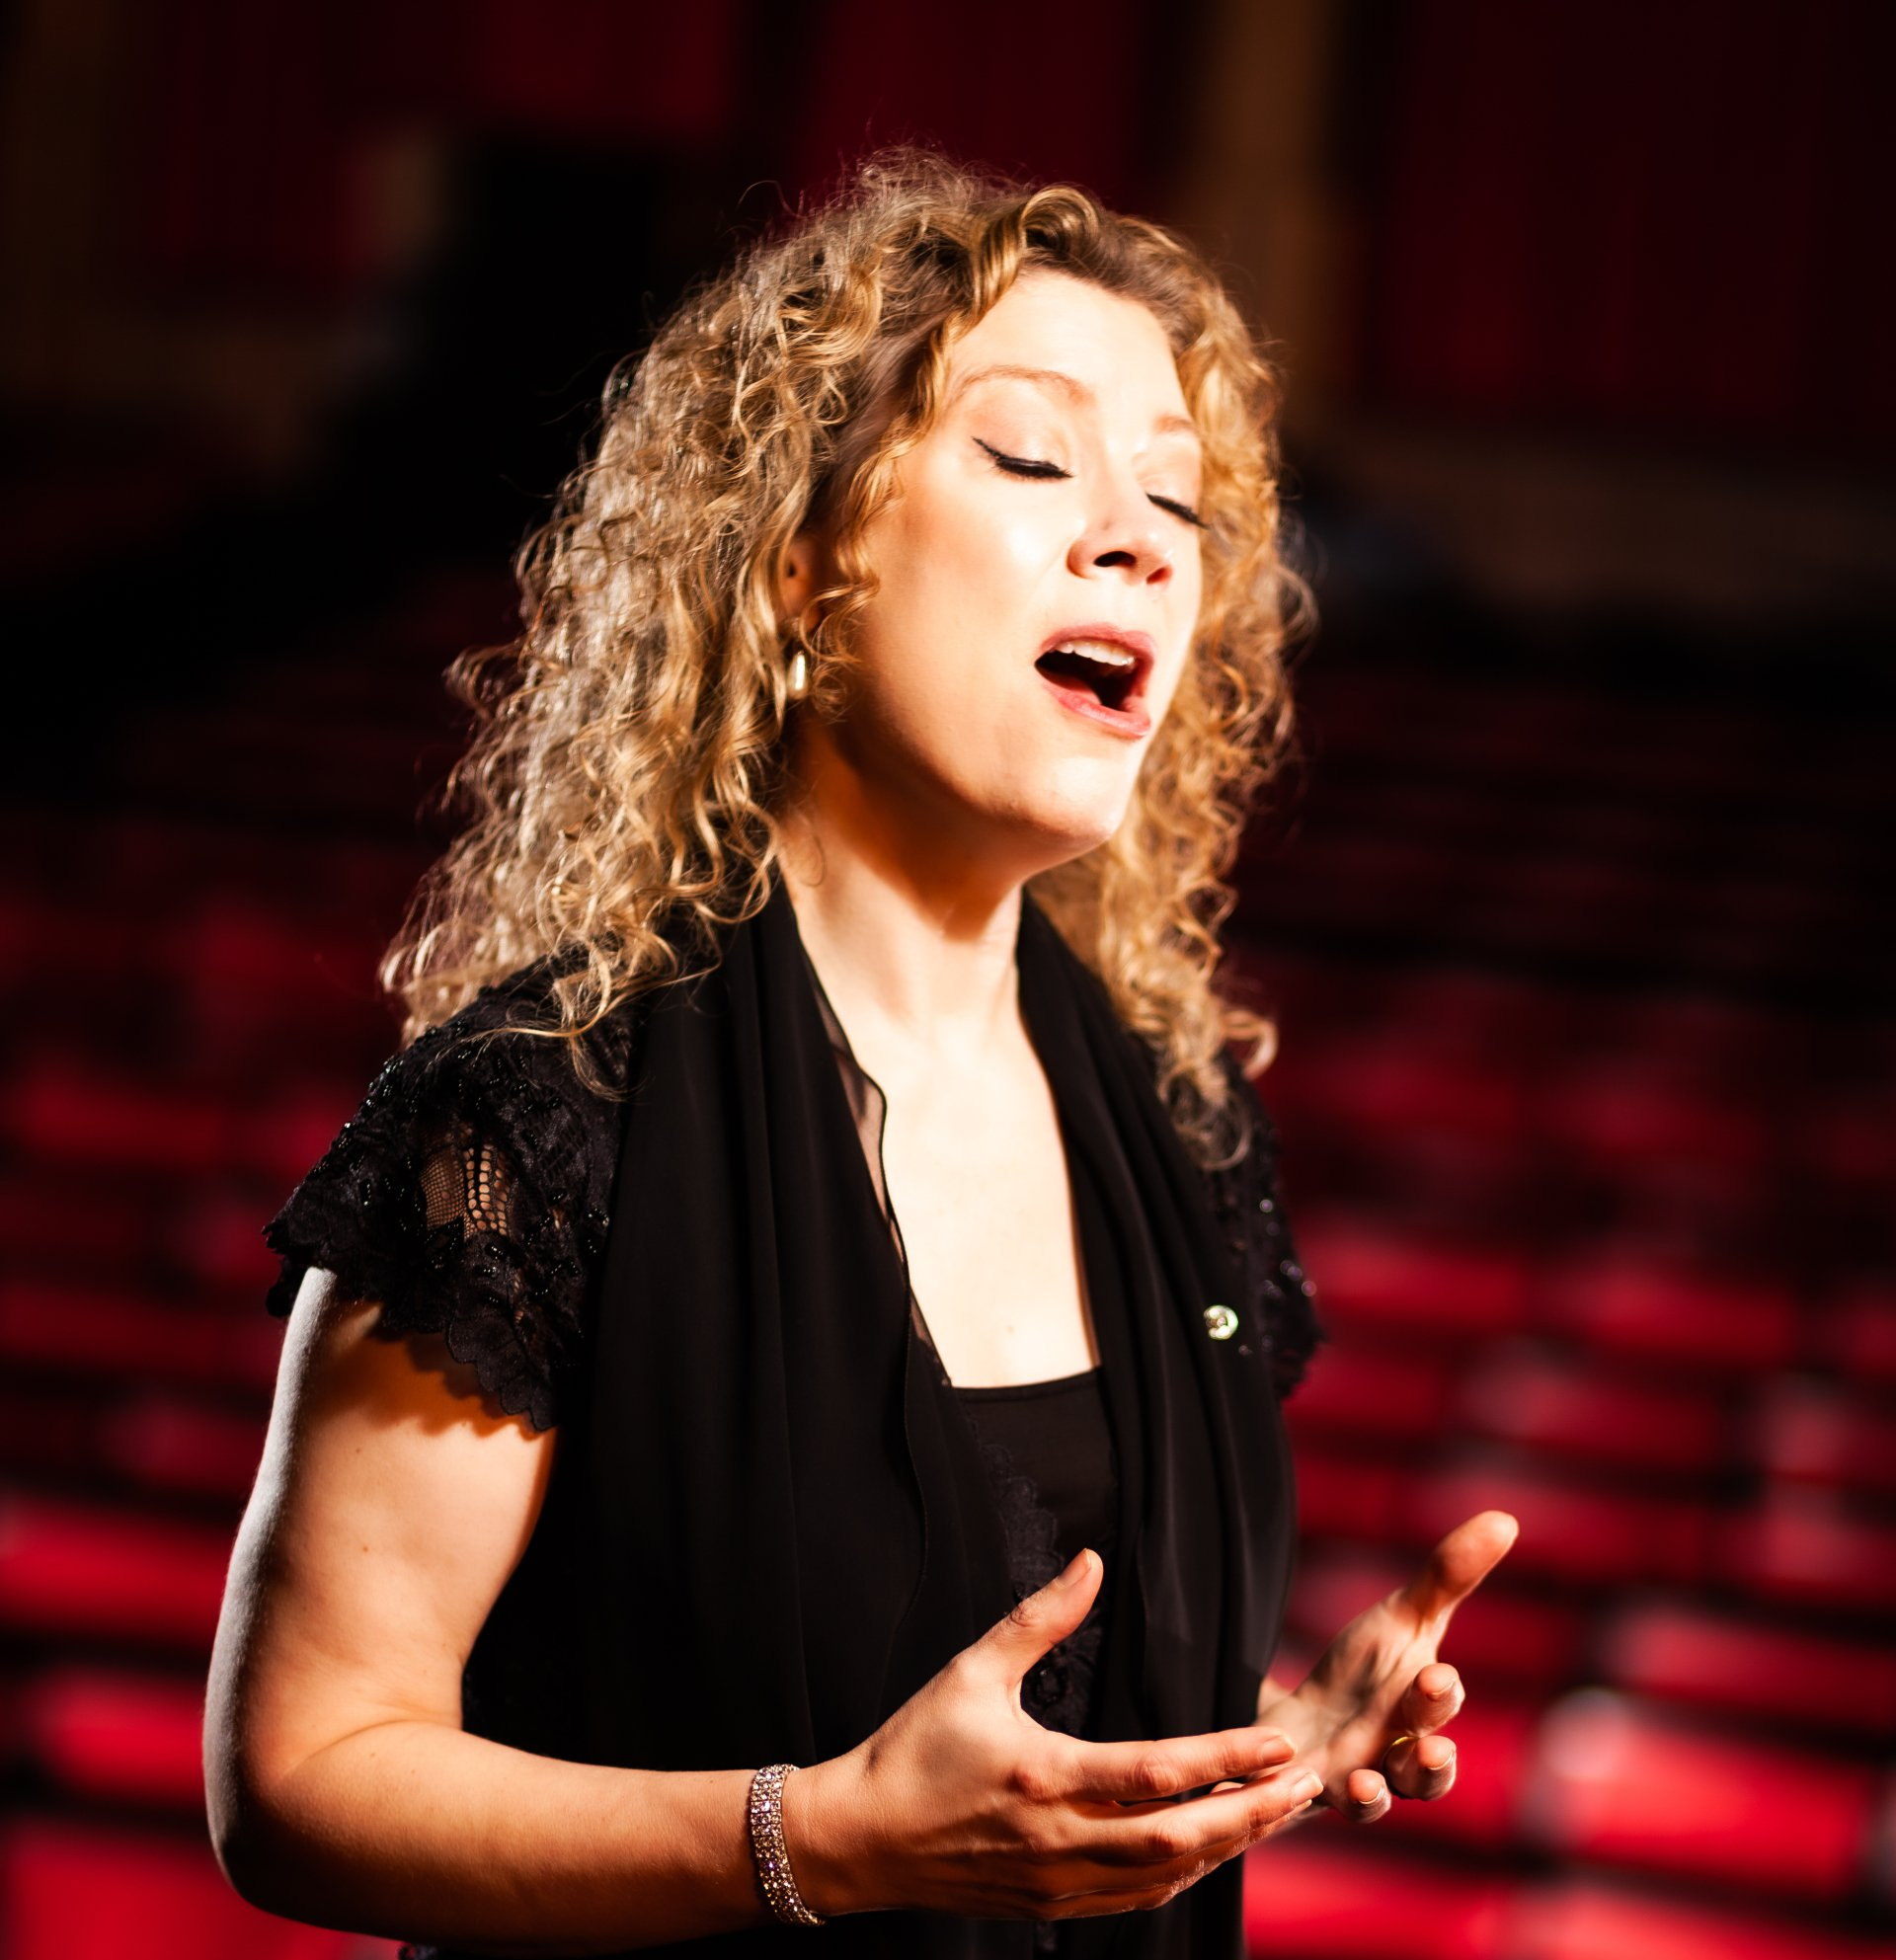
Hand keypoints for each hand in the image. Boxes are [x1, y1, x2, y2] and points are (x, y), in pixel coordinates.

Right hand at [784, 1550, 1323, 1921]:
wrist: (859, 1839)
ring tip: (1275, 1814)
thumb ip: (1039, 1617)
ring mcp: (1057, 1881)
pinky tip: (1208, 1852)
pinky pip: (1134, 1899)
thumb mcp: (972, 1671)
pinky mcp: (1049, 1904)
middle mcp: (1058, 1838)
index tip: (1276, 1743)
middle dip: (1252, 1814)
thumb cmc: (913, 1748)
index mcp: (1043, 1775)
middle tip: (1307, 1784)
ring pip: (1165, 1876)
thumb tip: (1090, 1561)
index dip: (1225, 1761)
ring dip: (1228, 1847)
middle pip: (1180, 1839)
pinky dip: (1181, 1876)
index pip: (1157, 1772)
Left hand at [1254, 1511, 1517, 1824]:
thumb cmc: (1366, 1673)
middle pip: (1423, 1768)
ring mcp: (1353, 1779)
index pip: (1442, 1707)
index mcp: (1419, 1708)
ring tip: (1366, 1786)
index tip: (1435, 1677)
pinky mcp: (1305, 1795)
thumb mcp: (1401, 1620)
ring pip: (1376, 1802)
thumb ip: (1448, 1576)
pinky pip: (1305, 1806)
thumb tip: (1505, 1518)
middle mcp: (1395, 1753)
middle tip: (1432, 1746)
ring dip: (1375, 1797)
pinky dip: (1299, 1795)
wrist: (1302, 1727)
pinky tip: (1295, 1777)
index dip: (1442, 1697)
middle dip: (1431, 1760)